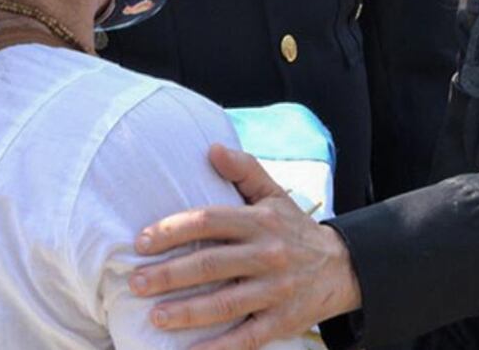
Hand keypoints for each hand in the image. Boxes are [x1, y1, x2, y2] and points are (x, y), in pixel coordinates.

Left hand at [131, 144, 361, 349]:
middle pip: (211, 264)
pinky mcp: (281, 322)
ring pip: (225, 303)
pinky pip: (245, 339)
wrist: (342, 267)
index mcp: (260, 221)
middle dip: (169, 274)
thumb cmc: (294, 229)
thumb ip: (244, 170)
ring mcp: (275, 291)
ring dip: (187, 312)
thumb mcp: (274, 195)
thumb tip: (212, 148)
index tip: (142, 241)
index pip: (209, 220)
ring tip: (155, 317)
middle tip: (136, 282)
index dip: (173, 229)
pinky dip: (217, 349)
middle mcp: (268, 254)